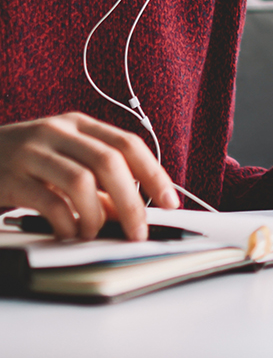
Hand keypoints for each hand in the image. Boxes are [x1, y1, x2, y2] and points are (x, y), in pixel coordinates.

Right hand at [0, 113, 178, 240]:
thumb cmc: (23, 163)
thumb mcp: (65, 162)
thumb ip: (98, 183)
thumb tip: (133, 213)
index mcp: (78, 124)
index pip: (128, 144)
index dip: (154, 174)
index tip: (170, 202)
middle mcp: (57, 131)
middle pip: (109, 162)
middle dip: (132, 201)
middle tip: (139, 231)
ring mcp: (31, 152)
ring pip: (81, 181)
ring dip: (96, 215)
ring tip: (95, 233)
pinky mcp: (9, 178)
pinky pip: (49, 202)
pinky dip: (67, 222)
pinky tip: (69, 232)